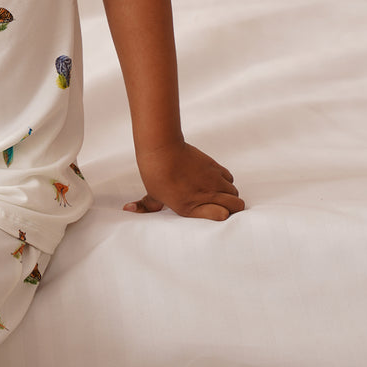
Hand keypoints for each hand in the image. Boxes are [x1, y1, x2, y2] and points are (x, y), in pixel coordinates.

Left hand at [126, 140, 243, 220]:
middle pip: (237, 205)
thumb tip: (128, 208)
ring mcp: (213, 181)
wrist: (161, 149)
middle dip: (233, 208)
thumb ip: (149, 205)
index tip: (217, 215)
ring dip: (228, 194)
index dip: (222, 217)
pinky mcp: (215, 167)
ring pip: (234, 191)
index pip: (222, 216)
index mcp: (190, 207)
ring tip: (216, 193)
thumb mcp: (152, 193)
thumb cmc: (155, 173)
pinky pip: (229, 178)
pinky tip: (213, 180)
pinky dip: (225, 181)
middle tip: (221, 206)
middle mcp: (206, 195)